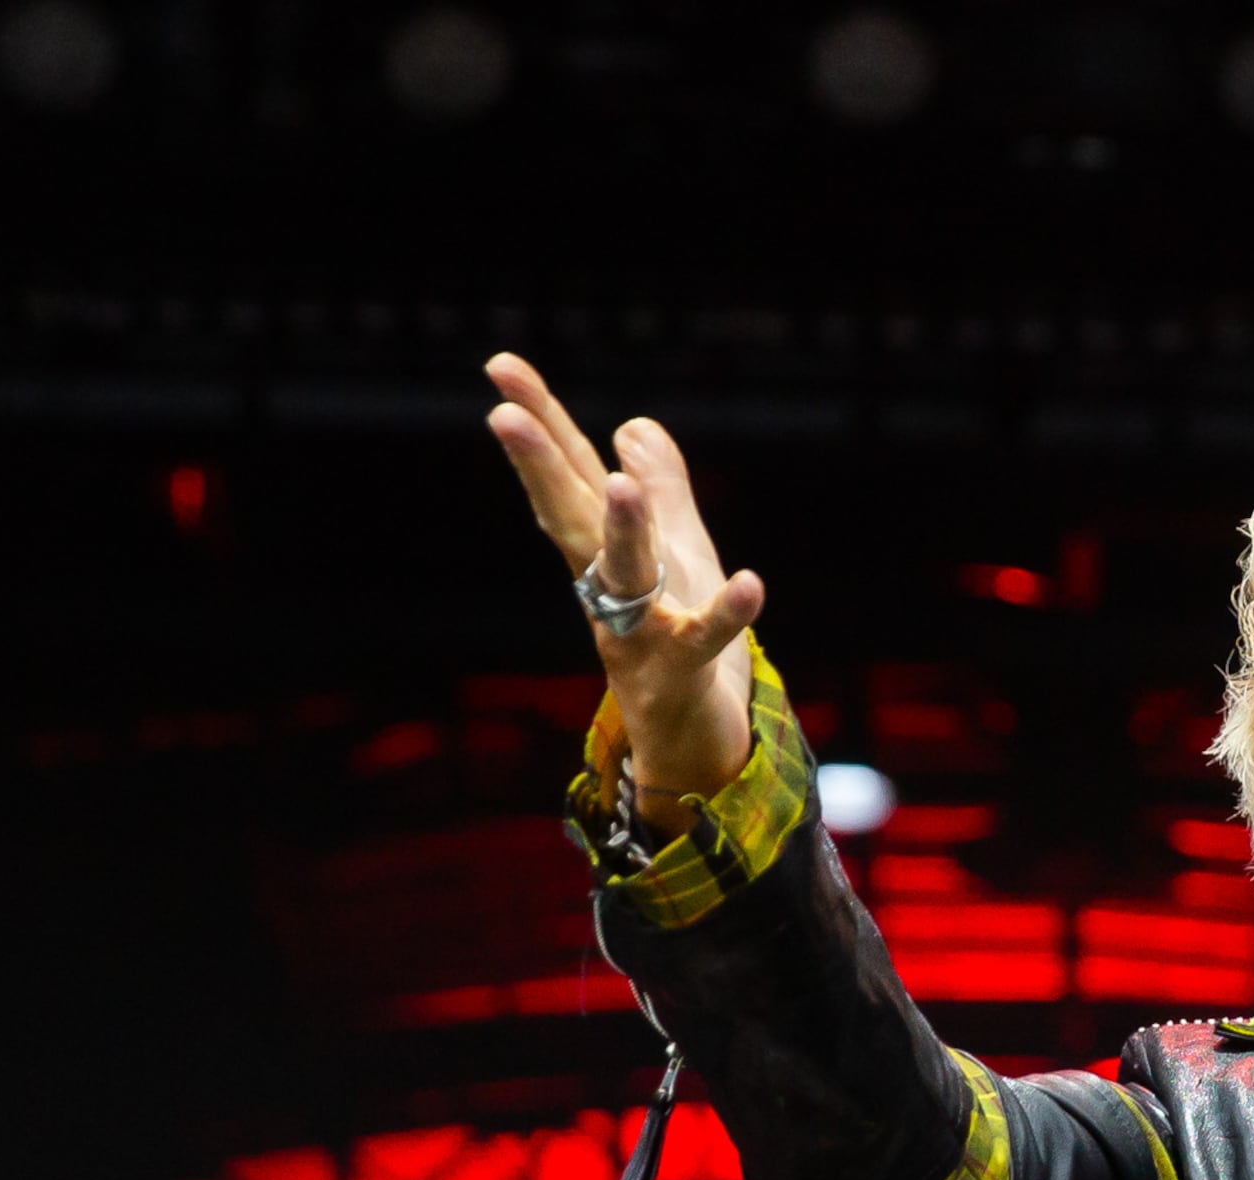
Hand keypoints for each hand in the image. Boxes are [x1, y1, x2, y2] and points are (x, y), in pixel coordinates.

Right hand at [484, 352, 765, 823]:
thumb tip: (631, 425)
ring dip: (623, 531)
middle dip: (539, 466)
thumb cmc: (678, 642)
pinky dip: (727, 613)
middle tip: (504, 416)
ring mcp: (637, 632)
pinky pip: (703, 639)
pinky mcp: (678, 672)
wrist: (693, 740)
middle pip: (569, 518)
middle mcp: (606, 588)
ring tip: (619, 485)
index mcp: (602, 552)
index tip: (501, 366)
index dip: (539, 418)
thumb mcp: (679, 552)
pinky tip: (752, 583)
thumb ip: (662, 488)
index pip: (568, 473)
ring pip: (624, 575)